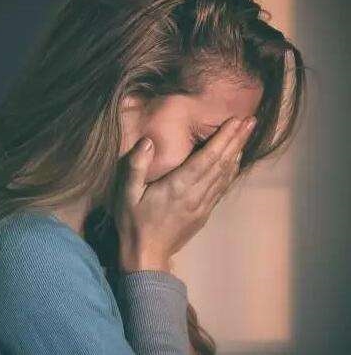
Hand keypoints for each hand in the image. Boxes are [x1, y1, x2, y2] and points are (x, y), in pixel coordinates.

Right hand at [114, 116, 256, 272]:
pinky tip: (235, 162)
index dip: (224, 138)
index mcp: (179, 186)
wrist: (147, 256)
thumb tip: (147, 141)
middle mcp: (196, 194)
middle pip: (221, 163)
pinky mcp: (204, 214)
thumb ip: (136, 166)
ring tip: (247, 135)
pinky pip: (222, 188)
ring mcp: (203, 205)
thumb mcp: (127, 194)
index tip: (237, 121)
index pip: (207, 157)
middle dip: (237, 140)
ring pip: (225, 175)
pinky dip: (231, 171)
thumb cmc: (134, 223)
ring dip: (237, 153)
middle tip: (251, 120)